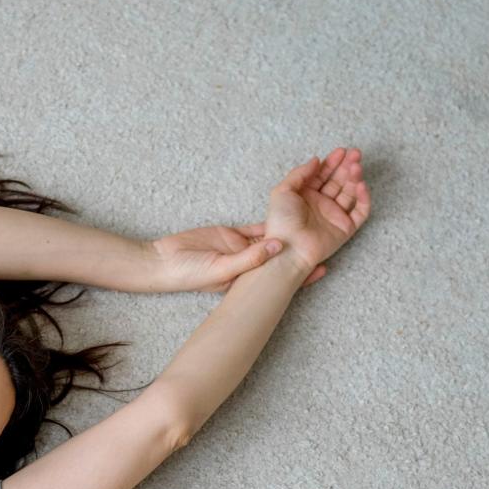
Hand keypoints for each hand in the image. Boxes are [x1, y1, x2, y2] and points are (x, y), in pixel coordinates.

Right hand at [149, 223, 328, 292]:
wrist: (164, 261)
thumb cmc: (188, 273)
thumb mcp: (219, 269)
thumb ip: (247, 257)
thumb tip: (275, 245)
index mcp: (251, 280)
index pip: (281, 277)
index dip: (302, 274)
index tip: (324, 268)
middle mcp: (253, 265)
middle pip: (283, 256)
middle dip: (302, 247)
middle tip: (324, 236)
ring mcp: (244, 249)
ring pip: (274, 236)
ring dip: (290, 227)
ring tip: (311, 217)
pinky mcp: (234, 235)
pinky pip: (258, 225)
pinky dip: (272, 217)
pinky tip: (288, 208)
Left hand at [263, 148, 370, 273]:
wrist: (289, 247)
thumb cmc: (281, 221)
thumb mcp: (282, 191)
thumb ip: (299, 173)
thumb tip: (316, 160)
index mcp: (306, 195)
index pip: (322, 175)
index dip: (332, 162)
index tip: (341, 151)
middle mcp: (321, 204)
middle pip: (338, 181)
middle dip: (347, 166)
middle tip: (355, 153)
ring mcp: (334, 215)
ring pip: (350, 193)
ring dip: (355, 178)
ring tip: (356, 166)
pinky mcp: (346, 228)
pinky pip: (360, 211)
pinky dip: (363, 198)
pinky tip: (361, 185)